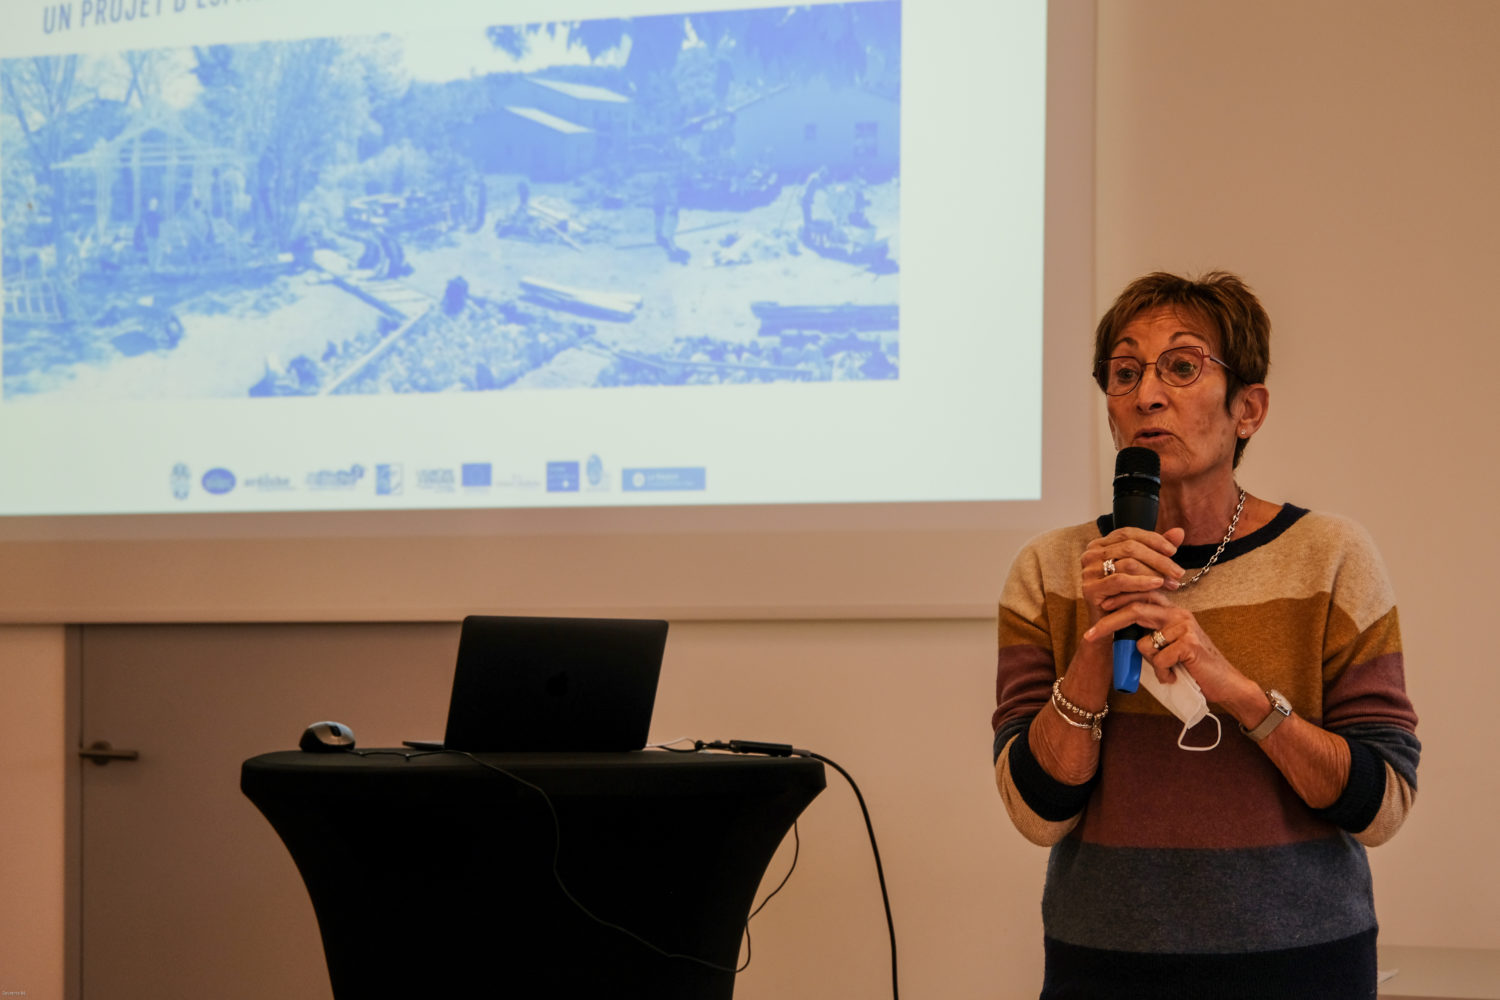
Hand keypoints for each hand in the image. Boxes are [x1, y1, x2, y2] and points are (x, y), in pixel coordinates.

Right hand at [1080, 526, 1186, 626]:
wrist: (1111, 625)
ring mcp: (1089, 572)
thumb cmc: (1127, 596)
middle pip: (1130, 547)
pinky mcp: (1090, 589)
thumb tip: (1179, 531)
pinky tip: (1157, 585)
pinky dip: (1142, 582)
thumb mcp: (1145, 570)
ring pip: (1128, 563)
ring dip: (1154, 572)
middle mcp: (1090, 555)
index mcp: (1100, 545)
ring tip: (1171, 583)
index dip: (1153, 539)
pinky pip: (1120, 581)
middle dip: (1158, 559)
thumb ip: (1158, 550)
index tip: (1173, 551)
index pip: (1128, 533)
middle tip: (1178, 572)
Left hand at [1083, 601, 1259, 710]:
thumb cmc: (1192, 668)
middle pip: (1136, 610)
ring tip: (1169, 670)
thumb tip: (1119, 633)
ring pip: (1145, 643)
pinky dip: (1163, 673)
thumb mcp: (1169, 646)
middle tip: (1089, 635)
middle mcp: (1179, 614)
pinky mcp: (1189, 644)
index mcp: (1173, 612)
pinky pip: (1158, 659)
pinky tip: (1177, 676)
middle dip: (1109, 624)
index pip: (1141, 597)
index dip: (1118, 599)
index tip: (1098, 606)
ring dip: (1151, 664)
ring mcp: (1185, 627)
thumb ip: (1150, 635)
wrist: (1225, 684)